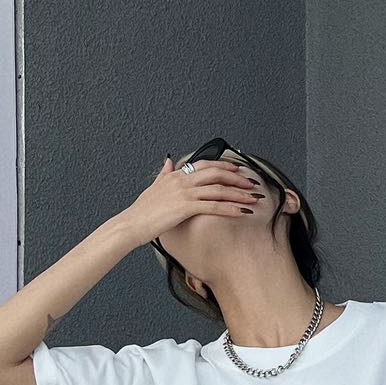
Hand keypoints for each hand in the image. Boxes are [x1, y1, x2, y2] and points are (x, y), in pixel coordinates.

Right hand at [117, 154, 264, 249]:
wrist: (132, 224)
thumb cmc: (142, 210)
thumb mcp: (154, 186)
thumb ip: (164, 173)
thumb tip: (169, 160)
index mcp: (177, 175)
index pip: (206, 164)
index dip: (225, 165)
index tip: (239, 169)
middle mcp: (182, 181)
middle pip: (217, 173)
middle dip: (238, 178)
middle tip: (253, 183)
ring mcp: (185, 193)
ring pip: (219, 190)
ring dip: (240, 194)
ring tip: (254, 199)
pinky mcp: (186, 208)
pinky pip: (214, 206)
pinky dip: (231, 208)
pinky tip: (241, 212)